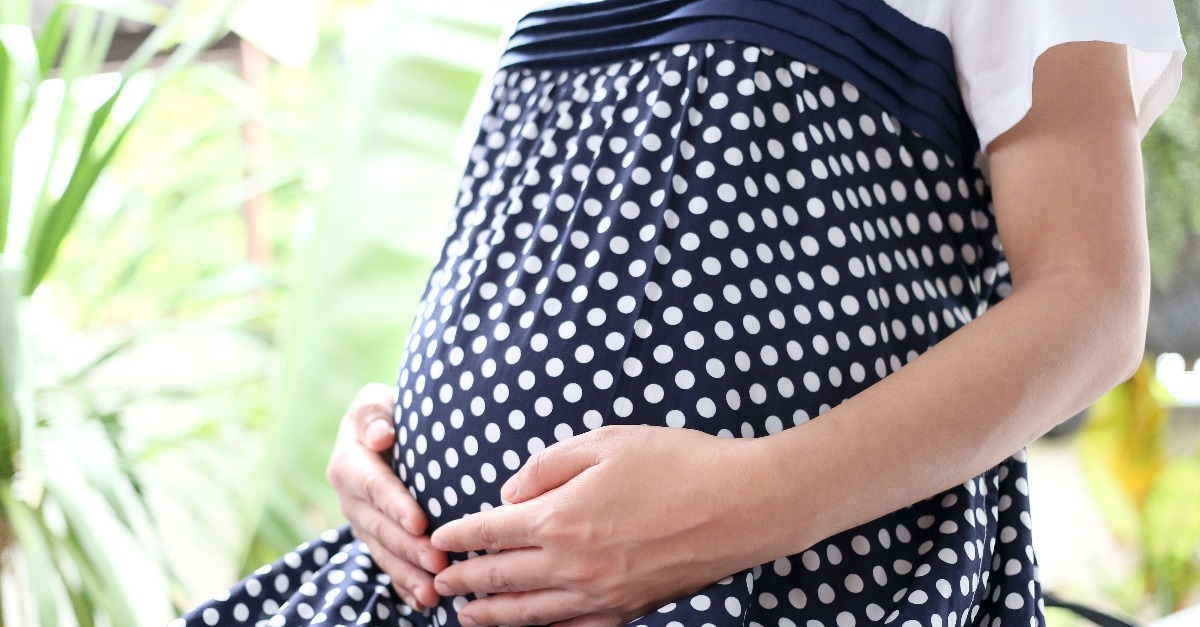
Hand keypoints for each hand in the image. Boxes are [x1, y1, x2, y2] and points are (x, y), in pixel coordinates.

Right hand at [325, 383, 447, 609]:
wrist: (381, 431)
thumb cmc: (387, 411)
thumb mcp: (375, 401)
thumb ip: (375, 414)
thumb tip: (382, 435)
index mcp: (349, 463)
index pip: (374, 486)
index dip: (396, 505)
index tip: (420, 523)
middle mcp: (349, 498)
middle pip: (380, 527)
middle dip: (408, 547)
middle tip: (438, 563)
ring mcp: (360, 523)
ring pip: (382, 552)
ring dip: (407, 574)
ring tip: (432, 593)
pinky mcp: (373, 539)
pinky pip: (386, 564)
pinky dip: (403, 585)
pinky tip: (422, 602)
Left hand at [429, 426, 783, 625]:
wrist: (743, 505)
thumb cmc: (676, 463)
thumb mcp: (605, 443)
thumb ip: (548, 466)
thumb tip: (510, 493)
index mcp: (559, 518)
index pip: (492, 531)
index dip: (461, 535)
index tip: (440, 538)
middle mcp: (572, 564)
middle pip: (502, 577)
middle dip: (465, 579)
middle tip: (437, 581)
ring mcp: (601, 594)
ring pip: (530, 612)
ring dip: (492, 615)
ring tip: (466, 616)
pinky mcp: (630, 608)